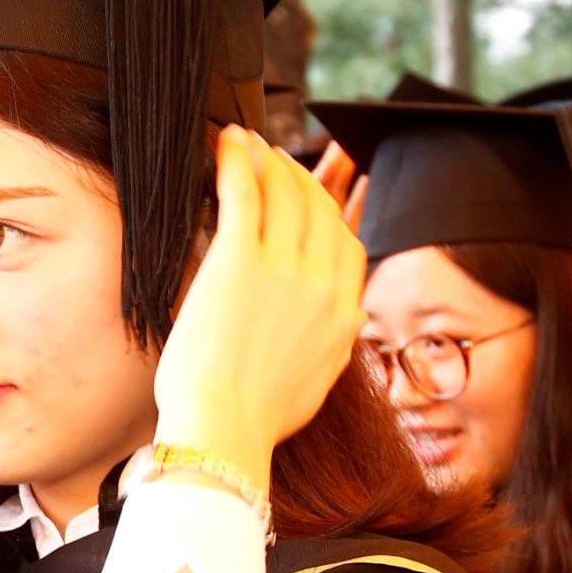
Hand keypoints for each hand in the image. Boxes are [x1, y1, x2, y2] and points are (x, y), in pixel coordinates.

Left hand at [150, 125, 365, 477]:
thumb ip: (329, 343)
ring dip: (269, 160)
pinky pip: (245, 192)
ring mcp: (284, 269)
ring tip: (251, 144)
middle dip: (299, 176)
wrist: (224, 430)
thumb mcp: (316, 381)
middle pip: (320, 211)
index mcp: (344, 316)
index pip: (347, 244)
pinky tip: (229, 142)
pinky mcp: (240, 259)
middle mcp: (322, 286)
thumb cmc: (255, 418)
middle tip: (276, 159)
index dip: (330, 208)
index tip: (312, 192)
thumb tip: (336, 322)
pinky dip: (238, 159)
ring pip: (285, 193)